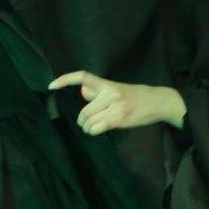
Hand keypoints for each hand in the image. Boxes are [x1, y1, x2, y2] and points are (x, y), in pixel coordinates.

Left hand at [48, 71, 186, 134]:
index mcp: (107, 84)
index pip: (82, 77)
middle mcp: (110, 93)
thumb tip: (82, 90)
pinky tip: (98, 130)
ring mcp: (115, 106)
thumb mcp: (116, 88)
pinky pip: (97, 128)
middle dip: (82, 120)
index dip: (65, 80)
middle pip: (84, 111)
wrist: (158, 102)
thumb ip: (98, 90)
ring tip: (94, 126)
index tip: (50, 86)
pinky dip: (94, 131)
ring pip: (88, 121)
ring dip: (87, 127)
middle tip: (86, 122)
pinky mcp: (119, 119)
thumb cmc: (134, 96)